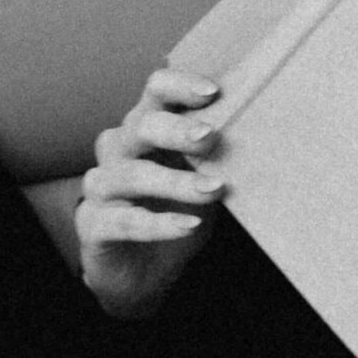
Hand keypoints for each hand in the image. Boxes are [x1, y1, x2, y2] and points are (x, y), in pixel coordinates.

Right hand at [77, 67, 225, 319]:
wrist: (142, 272)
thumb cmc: (174, 212)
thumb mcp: (202, 178)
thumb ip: (218, 156)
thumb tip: (264, 134)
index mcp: (145, 127)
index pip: (156, 91)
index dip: (180, 85)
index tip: (214, 92)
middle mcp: (118, 149)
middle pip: (140, 126)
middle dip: (176, 129)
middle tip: (211, 137)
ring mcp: (101, 187)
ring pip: (132, 175)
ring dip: (175, 181)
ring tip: (213, 189)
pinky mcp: (94, 224)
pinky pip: (124, 221)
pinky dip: (158, 223)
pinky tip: (188, 225)